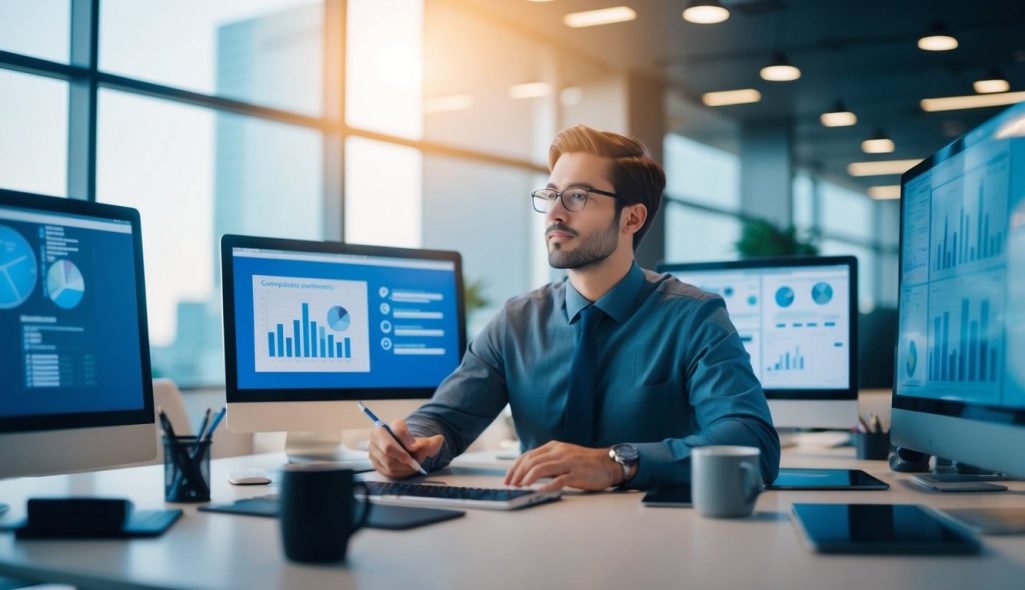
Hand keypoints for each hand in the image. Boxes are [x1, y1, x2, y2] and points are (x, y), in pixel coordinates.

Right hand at [368, 418, 444, 478]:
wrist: (404, 452)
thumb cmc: (412, 445)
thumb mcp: (423, 442)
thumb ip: (431, 442)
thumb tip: (438, 440)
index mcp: (391, 425)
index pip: (398, 430)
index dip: (408, 440)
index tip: (417, 447)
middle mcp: (378, 436)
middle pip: (388, 447)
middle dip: (404, 456)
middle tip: (413, 461)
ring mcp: (374, 450)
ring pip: (388, 462)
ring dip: (403, 466)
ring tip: (412, 465)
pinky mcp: (375, 463)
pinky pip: (388, 471)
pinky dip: (400, 472)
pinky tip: (407, 470)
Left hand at [504, 441, 620, 491]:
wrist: (608, 464)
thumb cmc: (584, 463)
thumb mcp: (563, 457)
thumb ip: (547, 462)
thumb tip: (527, 474)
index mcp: (554, 447)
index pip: (528, 456)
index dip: (514, 468)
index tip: (507, 479)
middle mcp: (559, 452)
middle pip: (531, 461)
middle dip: (517, 474)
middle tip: (510, 486)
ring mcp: (568, 462)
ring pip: (541, 468)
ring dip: (527, 479)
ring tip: (520, 488)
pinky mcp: (577, 473)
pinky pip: (559, 480)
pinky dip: (547, 486)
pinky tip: (540, 492)